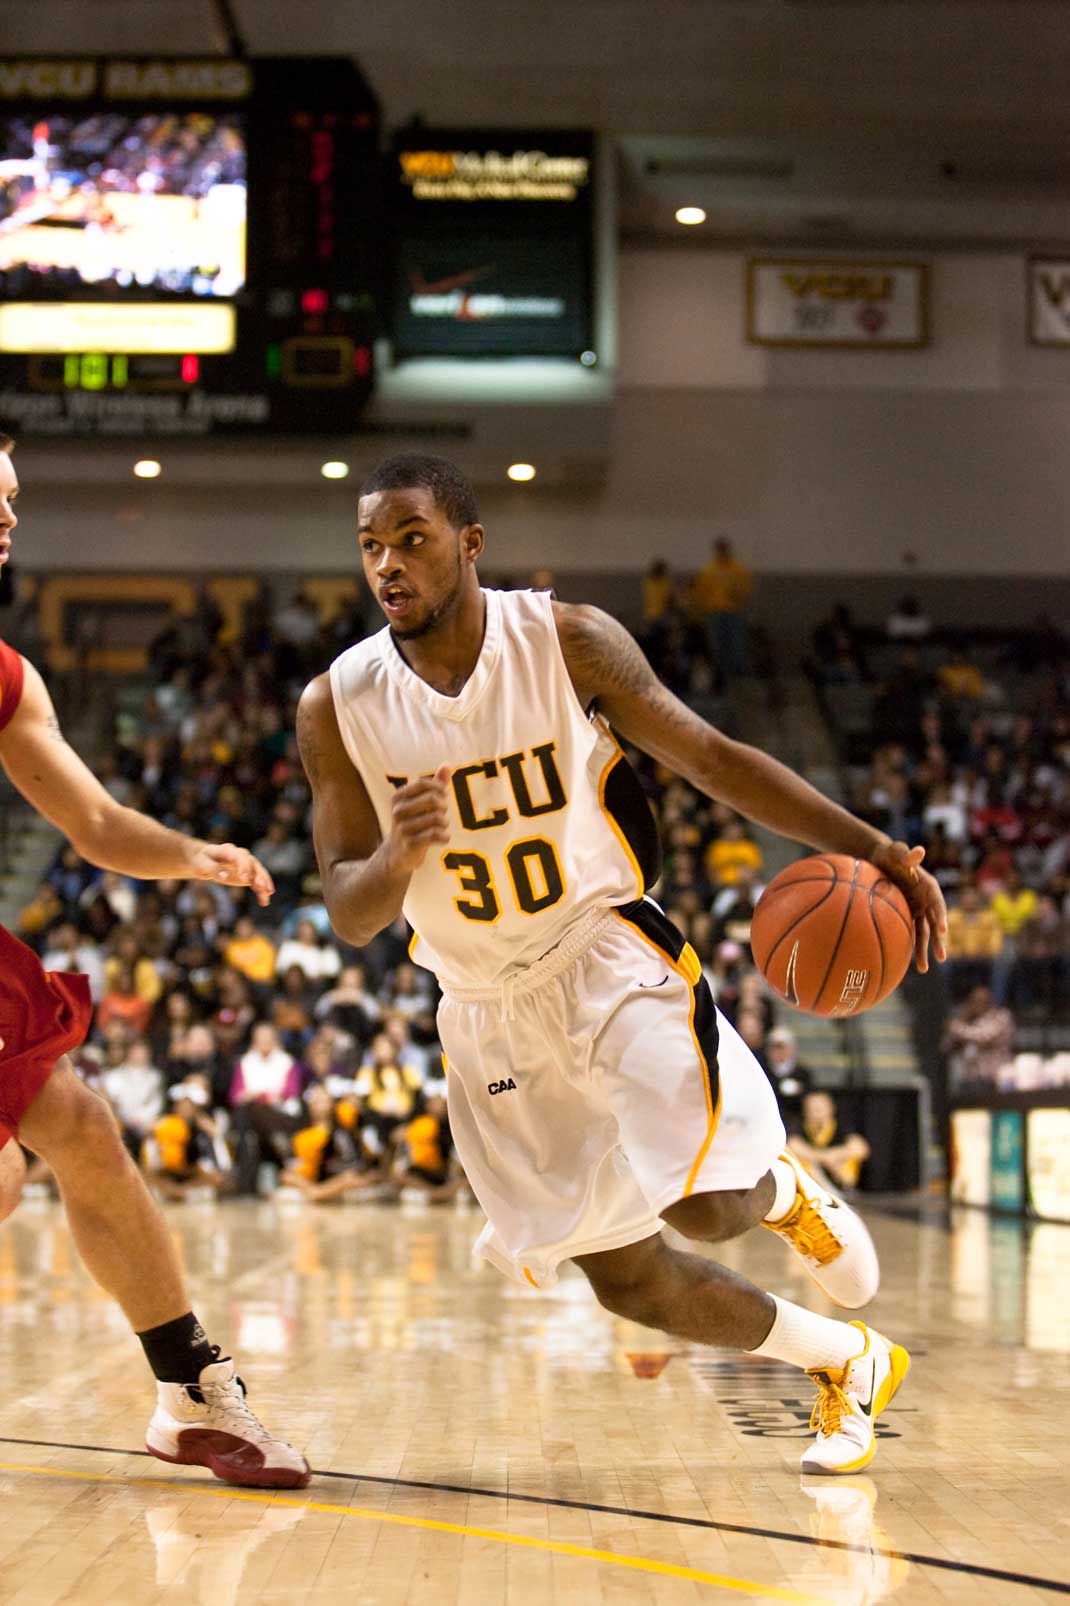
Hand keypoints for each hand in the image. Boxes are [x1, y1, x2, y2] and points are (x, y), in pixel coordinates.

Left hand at [189, 842, 274, 906]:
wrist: (204, 860)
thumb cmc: (200, 861)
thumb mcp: (201, 864)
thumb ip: (213, 869)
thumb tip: (225, 876)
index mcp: (228, 850)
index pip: (240, 857)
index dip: (244, 867)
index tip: (245, 880)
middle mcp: (240, 856)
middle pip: (253, 864)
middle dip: (258, 875)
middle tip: (261, 886)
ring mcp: (246, 865)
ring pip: (258, 872)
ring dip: (264, 882)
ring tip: (268, 893)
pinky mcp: (247, 875)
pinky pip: (256, 883)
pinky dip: (261, 892)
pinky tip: (264, 902)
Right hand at [386, 765, 451, 872]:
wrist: (398, 853)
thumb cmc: (414, 821)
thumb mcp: (421, 802)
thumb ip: (435, 783)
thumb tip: (447, 764)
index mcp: (397, 797)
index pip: (422, 784)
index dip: (438, 787)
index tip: (444, 794)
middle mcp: (397, 811)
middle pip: (433, 800)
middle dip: (444, 806)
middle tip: (443, 813)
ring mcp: (402, 829)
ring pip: (437, 819)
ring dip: (444, 823)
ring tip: (441, 826)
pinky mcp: (410, 844)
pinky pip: (436, 835)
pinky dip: (444, 836)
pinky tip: (442, 838)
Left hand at [869, 839, 947, 973]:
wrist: (878, 859)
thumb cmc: (888, 853)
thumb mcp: (896, 851)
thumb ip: (906, 854)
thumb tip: (919, 851)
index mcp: (928, 886)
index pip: (937, 903)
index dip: (941, 916)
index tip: (942, 929)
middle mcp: (926, 900)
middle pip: (935, 922)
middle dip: (939, 940)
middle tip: (941, 957)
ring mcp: (917, 909)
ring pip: (924, 932)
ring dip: (925, 950)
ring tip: (924, 969)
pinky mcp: (907, 915)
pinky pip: (910, 932)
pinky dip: (910, 946)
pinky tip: (908, 963)